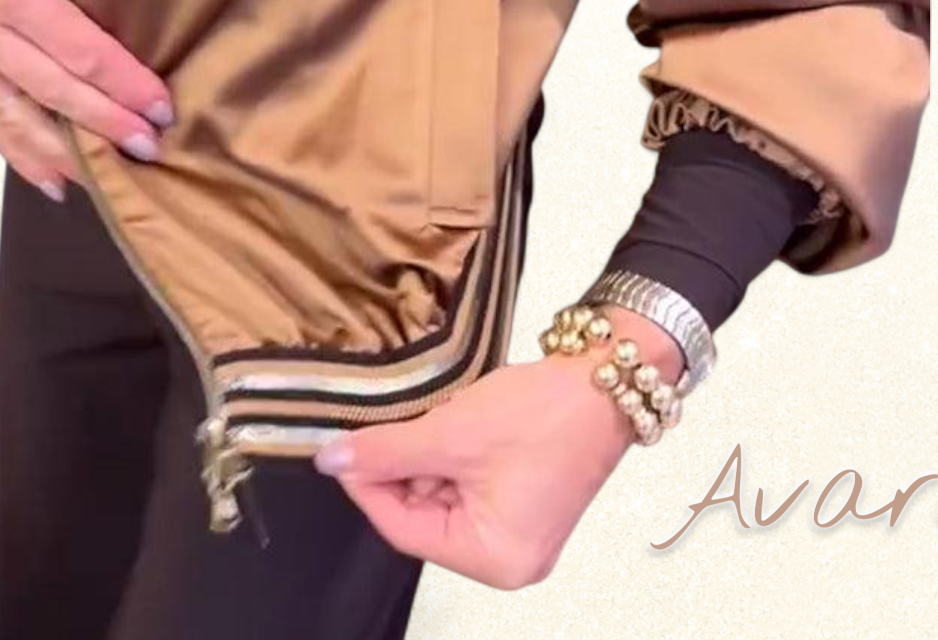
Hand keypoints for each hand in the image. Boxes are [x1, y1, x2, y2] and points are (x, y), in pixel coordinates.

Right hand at [0, 0, 175, 198]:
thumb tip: (130, 50)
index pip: (78, 50)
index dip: (122, 84)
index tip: (159, 108)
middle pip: (52, 89)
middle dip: (104, 124)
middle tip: (147, 147)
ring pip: (14, 119)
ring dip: (63, 155)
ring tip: (105, 179)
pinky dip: (18, 155)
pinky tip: (53, 180)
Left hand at [313, 309, 684, 587]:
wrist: (604, 378)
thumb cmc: (546, 414)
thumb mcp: (451, 431)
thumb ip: (386, 450)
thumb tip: (332, 461)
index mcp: (494, 558)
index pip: (402, 530)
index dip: (367, 485)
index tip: (342, 450)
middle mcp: (509, 557)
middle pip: (422, 515)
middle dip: (403, 467)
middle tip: (392, 420)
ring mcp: (519, 528)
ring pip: (442, 494)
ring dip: (429, 454)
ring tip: (440, 415)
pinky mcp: (524, 498)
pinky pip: (467, 483)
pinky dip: (453, 453)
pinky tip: (457, 421)